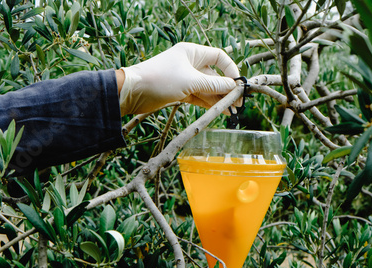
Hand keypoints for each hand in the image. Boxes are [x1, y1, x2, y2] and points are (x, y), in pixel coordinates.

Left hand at [118, 42, 239, 114]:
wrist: (133, 92)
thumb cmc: (160, 79)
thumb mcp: (191, 81)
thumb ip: (213, 85)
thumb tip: (232, 86)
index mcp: (192, 52)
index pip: (219, 57)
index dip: (230, 69)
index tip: (238, 84)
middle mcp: (190, 63)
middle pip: (215, 75)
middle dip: (226, 89)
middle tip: (238, 103)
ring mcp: (185, 78)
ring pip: (208, 88)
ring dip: (219, 99)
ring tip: (232, 111)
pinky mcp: (180, 92)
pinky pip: (199, 96)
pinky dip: (209, 103)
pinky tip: (220, 111)